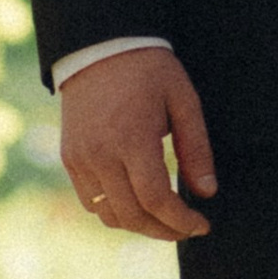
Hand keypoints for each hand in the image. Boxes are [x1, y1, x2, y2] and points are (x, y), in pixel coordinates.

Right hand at [60, 45, 217, 239]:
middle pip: (131, 216)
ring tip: (164, 218)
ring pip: (108, 215)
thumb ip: (196, 150)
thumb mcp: (183, 102)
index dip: (181, 221)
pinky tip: (137, 202)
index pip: (156, 200)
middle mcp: (99, 156)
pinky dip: (114, 211)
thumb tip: (207, 193)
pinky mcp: (70, 159)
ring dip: (138, 225)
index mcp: (131, 140)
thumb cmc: (149, 71)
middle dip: (163, 230)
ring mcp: (80, 160)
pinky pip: (90, 201)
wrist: (99, 48)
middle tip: (187, 228)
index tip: (202, 225)